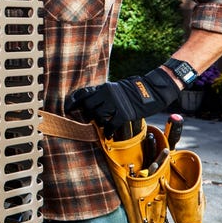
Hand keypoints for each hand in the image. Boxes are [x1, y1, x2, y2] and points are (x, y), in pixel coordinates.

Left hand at [65, 68, 179, 133]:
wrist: (154, 89)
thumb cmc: (137, 89)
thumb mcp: (118, 87)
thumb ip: (105, 93)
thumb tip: (93, 100)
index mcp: (105, 87)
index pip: (84, 94)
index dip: (74, 102)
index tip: (67, 108)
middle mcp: (108, 94)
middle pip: (89, 107)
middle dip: (89, 114)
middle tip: (93, 118)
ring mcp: (116, 104)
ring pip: (99, 116)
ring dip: (99, 122)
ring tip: (103, 124)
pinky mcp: (125, 113)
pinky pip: (111, 125)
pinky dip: (108, 131)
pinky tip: (107, 135)